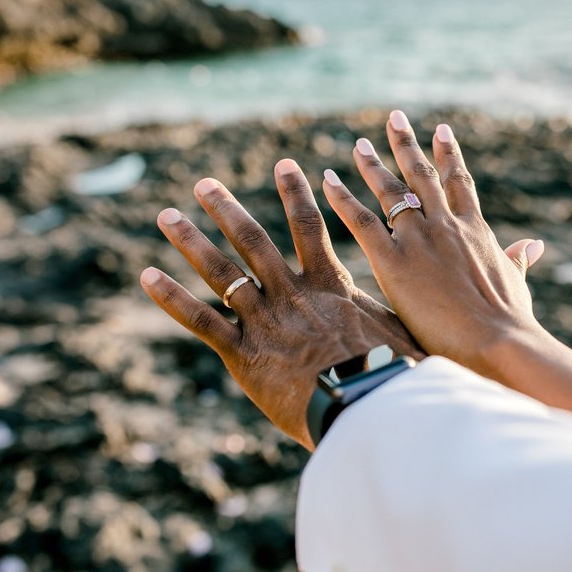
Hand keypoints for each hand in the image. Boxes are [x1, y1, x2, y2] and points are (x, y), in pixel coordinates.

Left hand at [141, 158, 423, 450]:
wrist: (365, 406)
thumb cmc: (391, 375)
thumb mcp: (400, 336)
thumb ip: (391, 315)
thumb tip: (425, 308)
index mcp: (329, 285)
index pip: (309, 227)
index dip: (295, 194)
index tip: (284, 165)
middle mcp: (291, 294)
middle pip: (253, 241)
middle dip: (226, 209)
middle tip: (203, 184)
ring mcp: (264, 321)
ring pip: (221, 272)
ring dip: (192, 241)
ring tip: (167, 216)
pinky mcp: (243, 353)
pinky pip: (201, 320)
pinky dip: (172, 298)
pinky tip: (146, 275)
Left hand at [320, 110, 543, 379]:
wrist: (497, 341)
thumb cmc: (510, 322)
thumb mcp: (517, 284)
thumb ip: (517, 260)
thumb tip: (534, 245)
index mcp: (475, 230)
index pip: (459, 183)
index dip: (449, 155)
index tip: (441, 130)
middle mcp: (446, 225)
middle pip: (422, 175)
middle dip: (407, 145)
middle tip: (395, 118)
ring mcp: (419, 240)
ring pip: (391, 191)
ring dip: (373, 165)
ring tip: (359, 145)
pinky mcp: (393, 262)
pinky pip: (362, 222)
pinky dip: (343, 199)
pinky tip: (328, 180)